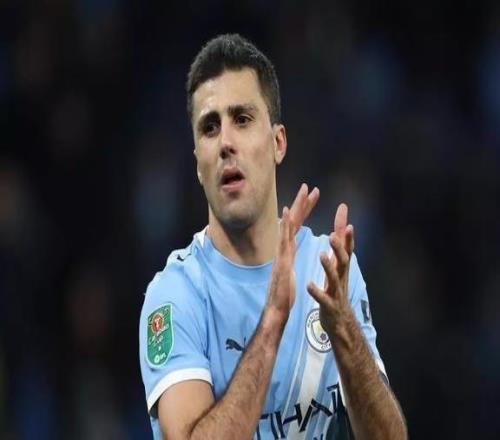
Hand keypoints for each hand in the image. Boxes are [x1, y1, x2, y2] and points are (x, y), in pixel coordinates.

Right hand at [266, 184, 318, 320]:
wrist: (277, 310)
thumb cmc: (284, 295)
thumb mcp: (289, 273)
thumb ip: (288, 262)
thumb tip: (288, 254)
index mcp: (288, 251)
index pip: (297, 227)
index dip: (303, 212)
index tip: (311, 197)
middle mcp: (284, 249)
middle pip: (293, 222)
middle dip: (302, 204)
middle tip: (309, 187)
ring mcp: (281, 253)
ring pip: (289, 226)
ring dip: (295, 208)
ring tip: (303, 191)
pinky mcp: (282, 260)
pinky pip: (284, 239)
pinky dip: (284, 224)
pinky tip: (287, 212)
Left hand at [306, 203, 354, 333]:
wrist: (340, 323)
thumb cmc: (337, 292)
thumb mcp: (339, 269)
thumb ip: (339, 248)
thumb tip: (346, 226)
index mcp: (341, 268)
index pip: (345, 247)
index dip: (345, 230)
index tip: (343, 212)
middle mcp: (341, 278)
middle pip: (343, 260)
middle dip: (339, 247)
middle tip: (332, 234)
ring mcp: (336, 292)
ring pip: (334, 278)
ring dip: (328, 266)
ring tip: (321, 254)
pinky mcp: (329, 306)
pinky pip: (323, 298)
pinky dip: (317, 292)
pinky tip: (308, 285)